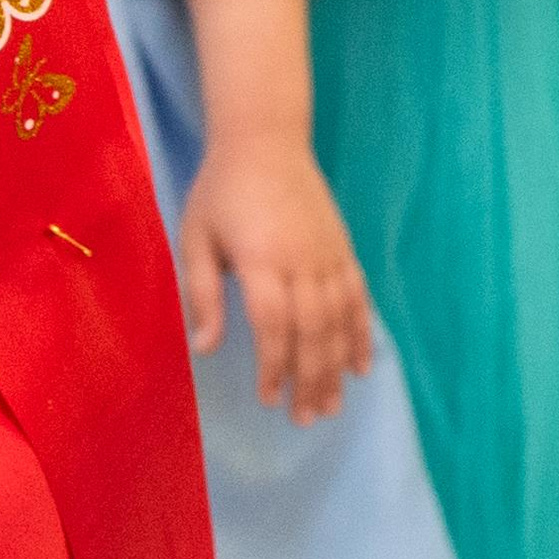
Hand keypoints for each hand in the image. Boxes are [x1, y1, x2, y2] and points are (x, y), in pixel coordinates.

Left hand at [178, 134, 373, 422]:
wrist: (264, 139)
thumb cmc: (220, 190)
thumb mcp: (196, 236)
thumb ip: (202, 293)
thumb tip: (205, 349)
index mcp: (261, 258)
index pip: (274, 325)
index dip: (274, 366)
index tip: (268, 398)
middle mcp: (301, 260)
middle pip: (313, 331)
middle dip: (309, 380)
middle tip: (304, 419)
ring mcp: (328, 254)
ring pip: (340, 321)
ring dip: (337, 368)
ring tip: (330, 407)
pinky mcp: (343, 249)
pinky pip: (359, 298)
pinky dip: (362, 334)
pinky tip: (361, 367)